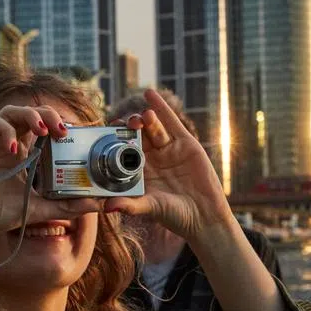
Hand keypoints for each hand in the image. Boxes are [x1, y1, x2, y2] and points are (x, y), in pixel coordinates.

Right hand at [0, 105, 104, 244]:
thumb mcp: (39, 209)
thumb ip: (67, 205)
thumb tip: (98, 203)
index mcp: (20, 153)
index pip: (41, 128)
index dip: (56, 125)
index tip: (72, 134)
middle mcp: (4, 142)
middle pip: (29, 113)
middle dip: (48, 115)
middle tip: (62, 129)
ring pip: (11, 111)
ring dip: (30, 116)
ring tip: (43, 130)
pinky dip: (5, 131)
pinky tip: (13, 148)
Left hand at [105, 89, 233, 244]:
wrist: (204, 217)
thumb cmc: (174, 216)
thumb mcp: (150, 208)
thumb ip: (130, 205)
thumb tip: (106, 207)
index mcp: (138, 171)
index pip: (122, 149)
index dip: (114, 139)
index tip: (106, 131)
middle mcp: (151, 158)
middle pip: (136, 135)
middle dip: (129, 127)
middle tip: (124, 124)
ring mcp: (168, 149)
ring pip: (153, 128)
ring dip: (146, 119)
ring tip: (143, 116)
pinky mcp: (185, 144)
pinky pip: (171, 123)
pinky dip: (162, 108)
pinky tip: (151, 94)